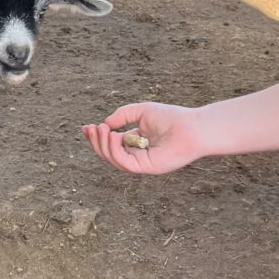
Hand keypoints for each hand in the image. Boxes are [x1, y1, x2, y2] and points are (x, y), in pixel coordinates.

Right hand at [81, 102, 203, 174]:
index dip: (97, 137)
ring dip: (103, 145)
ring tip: (101, 129)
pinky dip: (115, 150)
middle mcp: (137, 154)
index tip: (85, 127)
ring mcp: (141, 163)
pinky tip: (114, 136)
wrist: (192, 127)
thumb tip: (105, 124)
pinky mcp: (146, 168)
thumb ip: (122, 115)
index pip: (111, 143)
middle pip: (109, 153)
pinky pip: (124, 162)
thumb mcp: (141, 111)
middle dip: (96, 142)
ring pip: (113, 159)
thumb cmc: (171, 118)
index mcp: (135, 142)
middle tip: (91, 128)